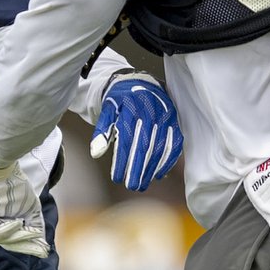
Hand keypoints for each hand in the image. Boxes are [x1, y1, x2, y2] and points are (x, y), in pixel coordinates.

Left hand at [0, 151, 49, 257]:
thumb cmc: (13, 182)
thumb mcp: (28, 206)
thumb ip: (34, 225)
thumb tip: (43, 243)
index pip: (10, 238)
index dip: (26, 244)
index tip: (42, 250)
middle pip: (5, 240)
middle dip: (24, 244)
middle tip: (40, 249)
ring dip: (16, 236)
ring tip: (29, 230)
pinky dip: (5, 230)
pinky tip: (18, 223)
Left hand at [90, 73, 182, 190]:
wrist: (142, 83)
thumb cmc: (121, 100)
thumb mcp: (108, 111)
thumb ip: (102, 130)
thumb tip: (95, 154)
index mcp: (130, 110)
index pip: (126, 140)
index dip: (122, 160)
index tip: (117, 177)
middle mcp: (149, 113)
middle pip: (144, 146)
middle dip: (138, 169)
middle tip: (132, 186)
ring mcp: (164, 117)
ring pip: (159, 147)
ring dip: (152, 168)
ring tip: (143, 184)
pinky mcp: (174, 122)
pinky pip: (174, 144)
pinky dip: (168, 161)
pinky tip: (159, 174)